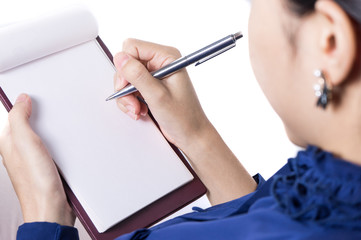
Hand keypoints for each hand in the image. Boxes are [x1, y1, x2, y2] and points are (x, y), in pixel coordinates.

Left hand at [0, 94, 74, 225]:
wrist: (52, 209)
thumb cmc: (37, 184)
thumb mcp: (25, 144)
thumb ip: (20, 120)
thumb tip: (21, 100)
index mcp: (9, 144)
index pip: (13, 117)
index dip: (23, 105)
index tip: (33, 96)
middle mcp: (19, 151)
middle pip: (28, 125)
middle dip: (38, 115)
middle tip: (46, 107)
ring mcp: (34, 160)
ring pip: (42, 136)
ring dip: (50, 129)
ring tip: (56, 122)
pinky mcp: (48, 166)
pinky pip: (52, 147)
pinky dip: (58, 142)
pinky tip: (64, 142)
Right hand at [113, 39, 212, 149]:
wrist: (190, 134)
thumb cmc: (183, 117)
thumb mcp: (157, 96)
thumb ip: (137, 75)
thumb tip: (120, 58)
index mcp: (167, 57)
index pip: (132, 47)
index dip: (125, 66)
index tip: (126, 85)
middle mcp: (160, 63)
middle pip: (127, 63)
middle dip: (126, 85)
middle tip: (133, 101)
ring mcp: (154, 75)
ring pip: (126, 77)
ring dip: (127, 96)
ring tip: (138, 109)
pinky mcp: (150, 86)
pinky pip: (130, 87)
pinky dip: (130, 100)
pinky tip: (140, 110)